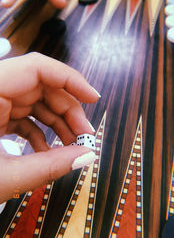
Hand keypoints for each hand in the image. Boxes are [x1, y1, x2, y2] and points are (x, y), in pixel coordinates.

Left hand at [0, 52, 99, 202]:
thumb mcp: (2, 177)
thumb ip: (48, 166)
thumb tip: (86, 157)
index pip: (37, 68)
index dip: (70, 79)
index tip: (93, 97)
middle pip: (43, 88)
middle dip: (69, 112)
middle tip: (86, 138)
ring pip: (37, 103)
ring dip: (59, 124)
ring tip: (73, 147)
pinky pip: (25, 117)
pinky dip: (41, 133)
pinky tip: (49, 152)